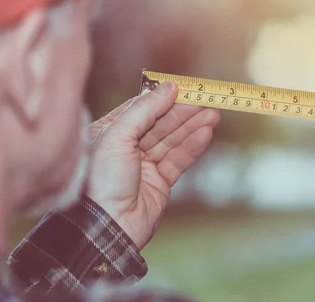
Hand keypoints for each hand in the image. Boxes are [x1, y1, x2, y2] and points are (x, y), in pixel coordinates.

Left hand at [85, 81, 219, 248]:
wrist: (106, 228)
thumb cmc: (100, 181)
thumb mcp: (117, 136)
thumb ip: (144, 109)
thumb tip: (169, 87)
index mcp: (108, 133)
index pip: (140, 109)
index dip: (163, 98)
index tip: (184, 87)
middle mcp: (125, 148)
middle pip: (160, 123)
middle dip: (184, 111)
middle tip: (208, 99)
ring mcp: (143, 166)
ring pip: (172, 140)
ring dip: (193, 126)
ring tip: (213, 114)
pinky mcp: (159, 183)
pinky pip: (178, 160)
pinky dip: (192, 146)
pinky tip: (205, 134)